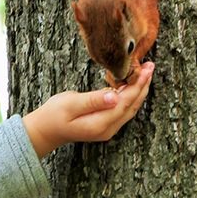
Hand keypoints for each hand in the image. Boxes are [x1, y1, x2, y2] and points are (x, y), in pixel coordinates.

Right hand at [21, 62, 153, 157]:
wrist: (46, 130)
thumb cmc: (54, 115)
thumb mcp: (70, 104)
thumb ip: (93, 100)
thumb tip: (114, 96)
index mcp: (100, 123)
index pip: (125, 102)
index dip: (137, 85)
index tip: (145, 69)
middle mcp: (108, 129)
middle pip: (132, 105)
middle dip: (142, 85)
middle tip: (150, 66)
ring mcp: (108, 128)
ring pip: (129, 108)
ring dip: (138, 90)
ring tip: (145, 72)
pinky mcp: (106, 124)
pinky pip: (123, 109)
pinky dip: (130, 95)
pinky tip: (131, 84)